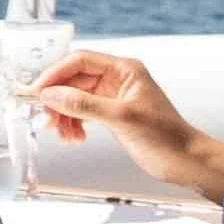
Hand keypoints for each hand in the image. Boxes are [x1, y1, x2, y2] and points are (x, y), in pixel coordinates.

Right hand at [24, 47, 213, 192]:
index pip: (80, 62)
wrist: (184, 161)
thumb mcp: (120, 118)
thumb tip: (51, 94)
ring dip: (64, 116)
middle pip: (74, 81)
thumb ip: (84, 104)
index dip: (56, 75)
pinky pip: (82, 113)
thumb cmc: (165, 137)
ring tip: (63, 135)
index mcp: (124, 70)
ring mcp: (113, 97)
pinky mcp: (111, 115)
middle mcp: (117, 79)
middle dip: (58, 100)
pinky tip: (74, 138)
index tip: (38, 92)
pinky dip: (74, 124)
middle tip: (46, 120)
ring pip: (75, 99)